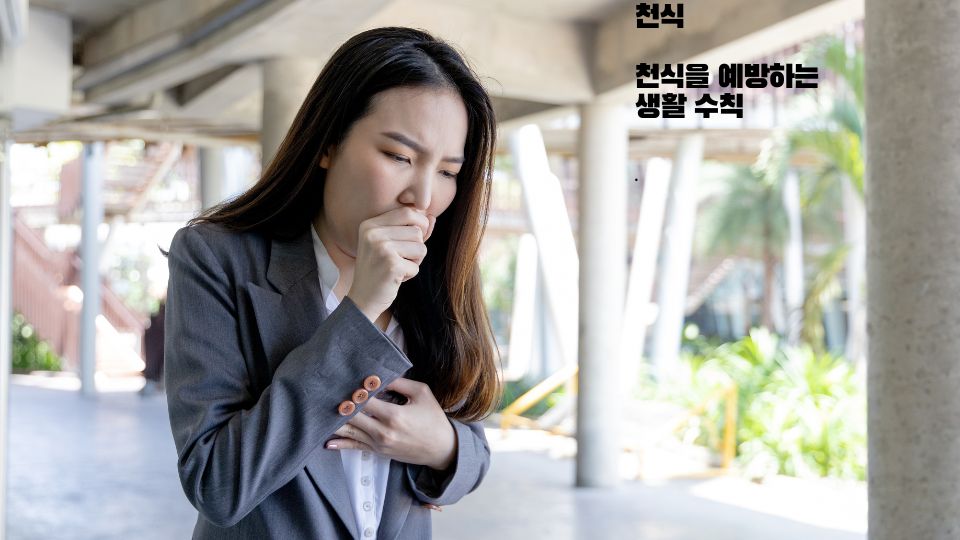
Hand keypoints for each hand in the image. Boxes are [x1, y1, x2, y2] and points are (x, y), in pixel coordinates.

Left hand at [325, 377, 456, 470]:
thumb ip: (399, 383)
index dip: (354, 390)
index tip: (346, 381)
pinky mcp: (378, 451)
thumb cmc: (433, 419)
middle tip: (327, 393)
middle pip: (352, 416)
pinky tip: (327, 442)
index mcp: (393, 415)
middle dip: (340, 404)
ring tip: (320, 412)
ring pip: (350, 431)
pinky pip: (355, 447)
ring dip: (335, 422)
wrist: (442, 449)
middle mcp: (383, 431)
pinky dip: (341, 444)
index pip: (364, 400)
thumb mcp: (422, 393)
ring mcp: (379, 444)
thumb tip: (378, 377)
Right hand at [346, 207, 429, 323]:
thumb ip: (410, 229)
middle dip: (416, 247)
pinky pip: (417, 266)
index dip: (419, 225)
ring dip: (415, 261)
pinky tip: (395, 278)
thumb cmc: (379, 270)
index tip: (411, 241)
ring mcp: (381, 249)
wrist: (362, 298)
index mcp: (370, 224)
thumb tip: (433, 216)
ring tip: (397, 267)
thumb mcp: (391, 244)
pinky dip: (410, 274)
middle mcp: (373, 233)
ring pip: (421, 248)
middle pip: (417, 231)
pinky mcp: (391, 265)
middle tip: (401, 258)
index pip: (408, 212)